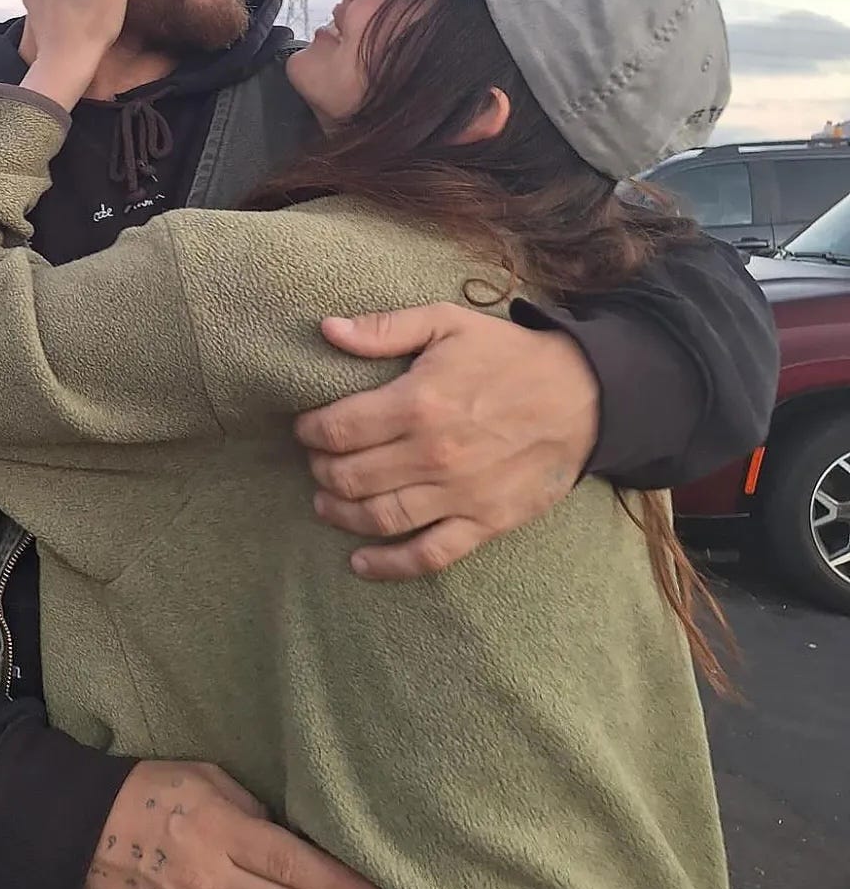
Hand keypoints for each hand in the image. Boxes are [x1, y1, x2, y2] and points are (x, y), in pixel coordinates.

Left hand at [297, 304, 596, 578]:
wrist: (584, 396)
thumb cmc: (507, 356)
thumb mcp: (447, 323)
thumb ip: (385, 329)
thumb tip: (327, 330)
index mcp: (417, 403)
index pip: (337, 429)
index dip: (310, 431)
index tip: (305, 428)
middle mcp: (433, 455)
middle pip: (349, 477)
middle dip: (321, 470)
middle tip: (317, 461)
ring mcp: (458, 494)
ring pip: (378, 517)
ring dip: (340, 513)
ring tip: (325, 502)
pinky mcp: (484, 522)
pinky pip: (428, 555)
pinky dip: (388, 565)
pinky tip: (359, 562)